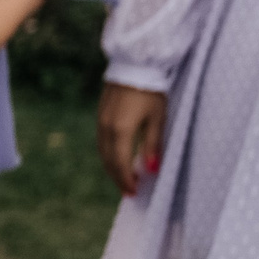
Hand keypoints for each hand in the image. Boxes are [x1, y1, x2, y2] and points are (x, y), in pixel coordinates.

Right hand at [98, 82, 168, 196]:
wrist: (133, 65)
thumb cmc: (151, 91)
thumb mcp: (157, 118)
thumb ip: (153, 145)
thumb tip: (151, 169)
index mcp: (120, 131)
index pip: (120, 164)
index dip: (127, 180)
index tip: (134, 193)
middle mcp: (106, 129)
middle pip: (108, 161)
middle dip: (118, 177)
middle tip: (129, 191)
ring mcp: (101, 121)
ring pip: (103, 152)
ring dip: (112, 167)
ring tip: (123, 177)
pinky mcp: (100, 115)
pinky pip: (101, 142)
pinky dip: (109, 154)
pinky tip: (117, 156)